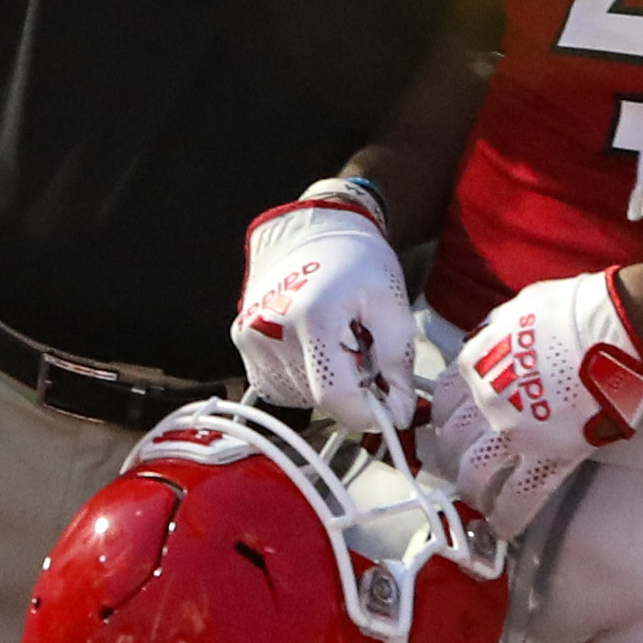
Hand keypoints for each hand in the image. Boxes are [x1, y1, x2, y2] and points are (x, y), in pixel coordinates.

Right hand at [234, 182, 417, 426]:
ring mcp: (251, 340)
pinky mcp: (243, 345)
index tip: (392, 409)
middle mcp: (271, 332)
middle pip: (320, 400)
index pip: (336, 397)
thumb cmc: (355, 260)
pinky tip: (316, 345)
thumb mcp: (391, 302)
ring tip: (339, 342)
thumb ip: (397, 360)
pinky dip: (306, 377)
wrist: (312, 229)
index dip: (369, 413)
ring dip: (328, 383)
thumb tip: (400, 412)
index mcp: (312, 318)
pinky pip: (281, 386)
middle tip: (366, 354)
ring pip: (300, 397)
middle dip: (353, 391)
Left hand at [423, 270, 642, 535]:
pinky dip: (506, 519)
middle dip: (455, 462)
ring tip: (482, 501)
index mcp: (476, 363)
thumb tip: (489, 342)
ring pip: (475, 478)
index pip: (442, 403)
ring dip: (475, 494)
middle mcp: (485, 402)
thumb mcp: (519, 310)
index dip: (446, 423)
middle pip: (452, 445)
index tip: (453, 431)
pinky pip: (518, 498)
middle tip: (466, 469)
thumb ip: (495, 334)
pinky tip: (504, 528)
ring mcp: (516, 434)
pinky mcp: (550, 457)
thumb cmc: (578, 310)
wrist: (622, 328)